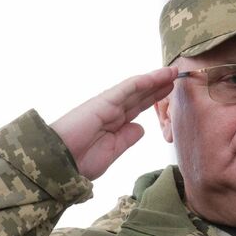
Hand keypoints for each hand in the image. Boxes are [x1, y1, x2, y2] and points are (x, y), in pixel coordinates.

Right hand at [51, 66, 176, 179]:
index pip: (138, 108)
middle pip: (140, 96)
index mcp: (114, 124)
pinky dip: (143, 81)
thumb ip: (127, 139)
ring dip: (155, 80)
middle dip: (158, 87)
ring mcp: (108, 104)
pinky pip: (127, 88)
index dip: (154, 100)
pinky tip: (157, 76)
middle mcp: (112, 111)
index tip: (170, 94)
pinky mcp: (104, 101)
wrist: (60, 163)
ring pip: (136, 89)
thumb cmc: (80, 161)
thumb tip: (140, 127)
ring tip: (172, 72)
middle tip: (176, 77)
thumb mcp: (112, 151)